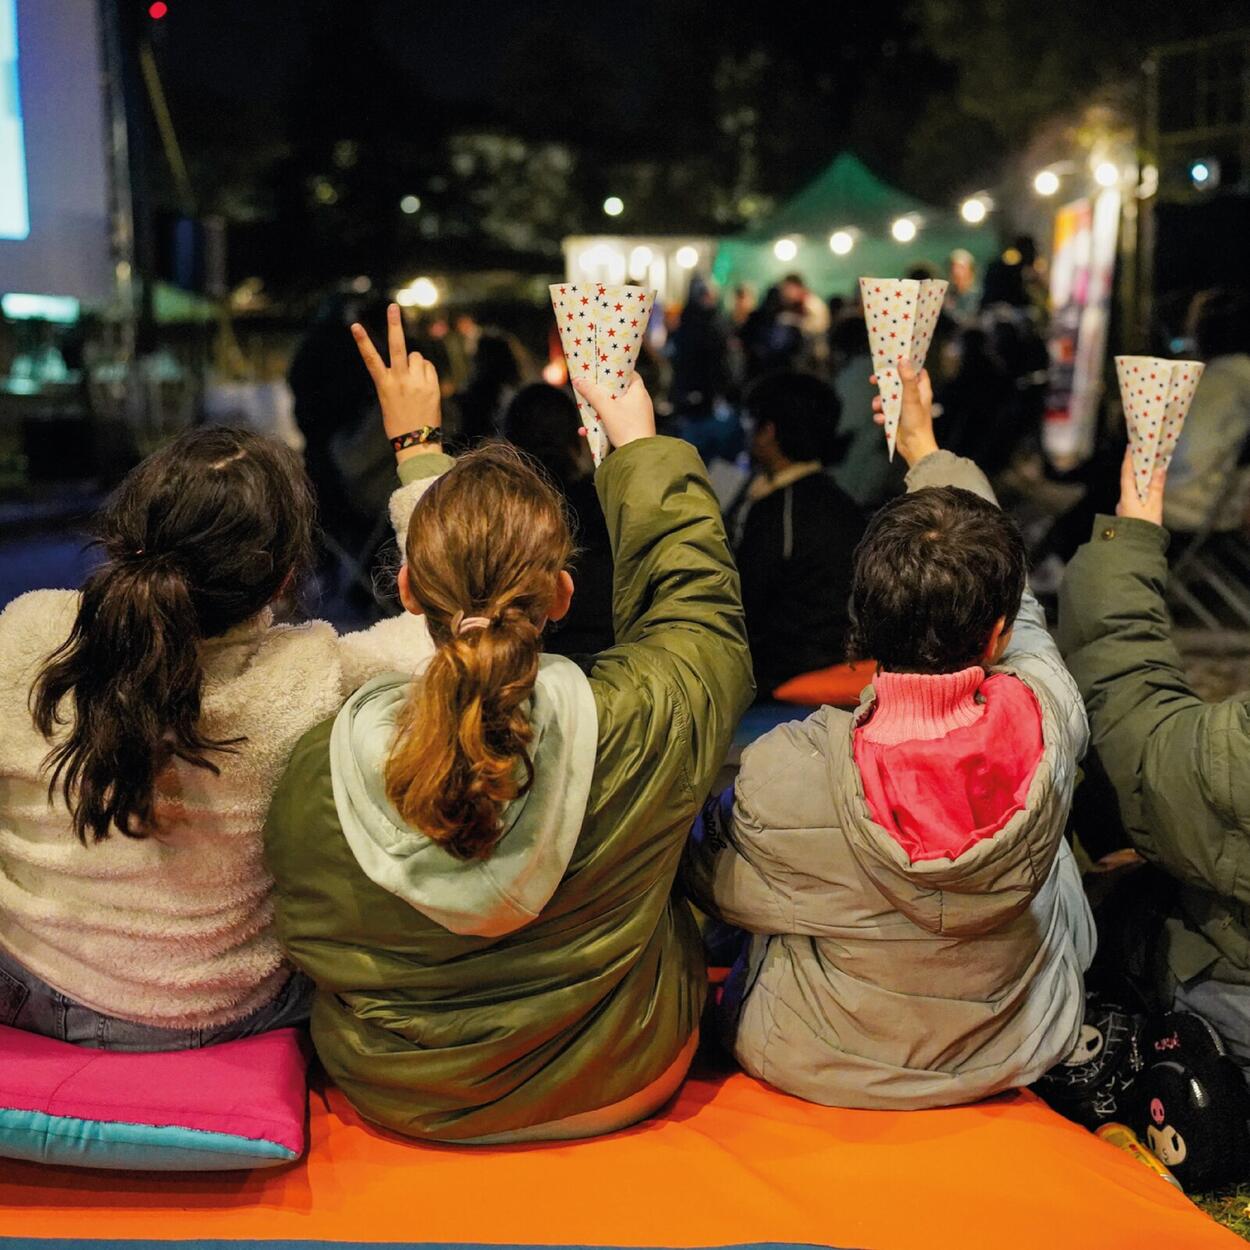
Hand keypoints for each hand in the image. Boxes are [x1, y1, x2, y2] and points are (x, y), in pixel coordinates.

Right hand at [351, 304, 441, 458]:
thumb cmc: (399, 422)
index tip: (355, 325)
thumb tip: (413, 358)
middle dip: (394, 324)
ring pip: (416, 356)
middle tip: (393, 307)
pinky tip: (423, 386)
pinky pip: (428, 366)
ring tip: (414, 382)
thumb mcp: (389, 400)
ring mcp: (417, 383)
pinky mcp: (432, 386)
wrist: (417, 443)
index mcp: (384, 385)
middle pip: (397, 346)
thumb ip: (396, 377)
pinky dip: (426, 371)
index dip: (362, 341)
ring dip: (415, 363)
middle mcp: (400, 381)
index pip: (370, 359)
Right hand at [572, 372, 655, 449]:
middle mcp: (641, 402)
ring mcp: (638, 417)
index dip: (616, 370)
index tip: (603, 371)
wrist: (638, 456)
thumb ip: (591, 393)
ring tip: (585, 412)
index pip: (630, 374)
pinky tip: (587, 431)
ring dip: (599, 411)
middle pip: (619, 391)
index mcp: (639, 392)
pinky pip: (616, 422)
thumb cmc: (626, 428)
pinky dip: (603, 424)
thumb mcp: (606, 408)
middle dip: (602, 393)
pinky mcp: (633, 430)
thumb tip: (577, 380)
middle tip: (589, 390)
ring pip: (615, 408)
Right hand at [871, 359, 938, 466]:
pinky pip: (883, 413)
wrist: (914, 447)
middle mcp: (912, 397)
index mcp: (921, 390)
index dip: (907, 365)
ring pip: (886, 398)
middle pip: (896, 383)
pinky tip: (881, 420)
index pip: (916, 371)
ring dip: (879, 402)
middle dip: (884, 384)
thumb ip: (907, 379)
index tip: (896, 359)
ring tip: (877, 407)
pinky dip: (880, 416)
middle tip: (873, 380)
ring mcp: (903, 408)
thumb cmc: (917, 422)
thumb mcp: (911, 398)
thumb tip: (903, 360)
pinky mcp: (895, 419)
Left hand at [1115, 448, 1165, 525]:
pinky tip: (1147, 488)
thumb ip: (1156, 488)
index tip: (1130, 446)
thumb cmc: (1145, 529)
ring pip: (1131, 489)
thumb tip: (1159, 469)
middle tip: (1143, 453)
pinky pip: (1133, 497)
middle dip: (1135, 467)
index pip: (1126, 474)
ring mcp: (1123, 508)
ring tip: (1148, 467)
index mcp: (1127, 497)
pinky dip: (1139, 489)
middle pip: (1128, 480)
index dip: (1128, 459)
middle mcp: (1122, 501)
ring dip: (1138, 478)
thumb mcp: (1154, 507)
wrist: (1136, 549)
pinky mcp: (1127, 514)